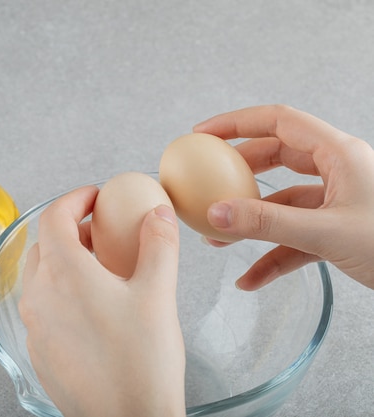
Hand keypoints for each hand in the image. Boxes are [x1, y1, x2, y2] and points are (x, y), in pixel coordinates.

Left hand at [18, 185, 185, 416]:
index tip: (96, 197)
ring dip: (64, 261)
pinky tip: (91, 309)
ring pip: (40, 277)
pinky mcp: (38, 350)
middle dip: (70, 229)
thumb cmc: (142, 361)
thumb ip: (158, 245)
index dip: (74, 199)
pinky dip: (60, 293)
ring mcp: (34, 325)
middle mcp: (39, 296)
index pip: (53, 217)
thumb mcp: (158, 294)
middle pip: (43, 245)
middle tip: (102, 233)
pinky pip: (42, 307)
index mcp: (64, 273)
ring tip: (99, 270)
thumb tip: (158, 215)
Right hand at [194, 104, 373, 289]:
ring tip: (216, 240)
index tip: (203, 134)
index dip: (236, 122)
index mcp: (339, 153)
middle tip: (206, 181)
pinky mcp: (337, 230)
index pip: (279, 121)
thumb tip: (215, 212)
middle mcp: (337, 171)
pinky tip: (251, 278)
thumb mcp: (326, 231)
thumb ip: (267, 222)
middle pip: (276, 157)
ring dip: (250, 221)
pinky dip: (272, 256)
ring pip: (282, 202)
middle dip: (238, 173)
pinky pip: (295, 237)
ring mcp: (337, 201)